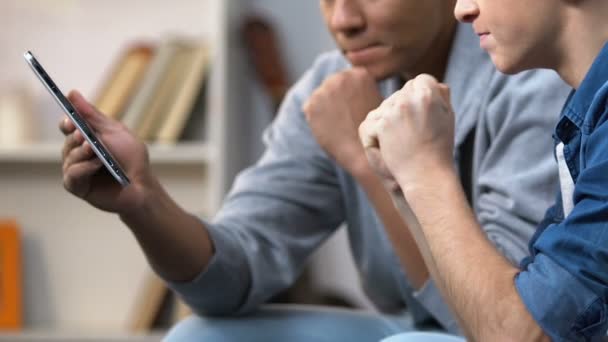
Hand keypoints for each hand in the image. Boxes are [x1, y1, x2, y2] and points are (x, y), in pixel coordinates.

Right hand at [59, 90, 153, 213]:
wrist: (142, 184)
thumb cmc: (131, 158)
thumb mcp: (114, 131)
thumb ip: (92, 115)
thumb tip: (72, 93)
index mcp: (87, 138)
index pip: (68, 127)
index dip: (67, 123)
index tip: (71, 120)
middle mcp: (79, 154)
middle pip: (68, 141)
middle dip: (76, 137)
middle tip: (84, 135)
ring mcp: (77, 171)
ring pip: (68, 157)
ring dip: (82, 152)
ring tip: (97, 152)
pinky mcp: (78, 187)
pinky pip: (72, 174)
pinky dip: (83, 168)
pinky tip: (97, 165)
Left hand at [303, 68, 382, 173]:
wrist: (363, 151)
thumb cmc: (374, 131)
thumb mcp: (377, 102)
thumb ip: (364, 91)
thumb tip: (355, 91)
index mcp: (360, 74)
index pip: (347, 80)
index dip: (349, 95)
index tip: (354, 109)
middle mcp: (341, 77)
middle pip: (332, 85)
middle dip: (335, 98)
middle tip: (343, 119)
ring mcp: (324, 89)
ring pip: (320, 96)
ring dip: (324, 108)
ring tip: (337, 125)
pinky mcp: (311, 104)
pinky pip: (309, 108)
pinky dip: (315, 119)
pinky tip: (328, 129)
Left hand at [359, 74, 454, 189]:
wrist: (426, 175)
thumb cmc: (439, 147)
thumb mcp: (447, 118)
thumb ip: (441, 97)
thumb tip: (437, 84)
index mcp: (429, 94)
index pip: (421, 80)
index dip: (422, 94)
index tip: (423, 111)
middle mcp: (409, 99)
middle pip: (403, 91)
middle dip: (406, 106)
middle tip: (413, 128)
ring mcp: (393, 111)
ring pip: (386, 105)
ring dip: (390, 118)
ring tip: (403, 137)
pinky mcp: (381, 125)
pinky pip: (373, 121)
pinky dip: (376, 132)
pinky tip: (389, 144)